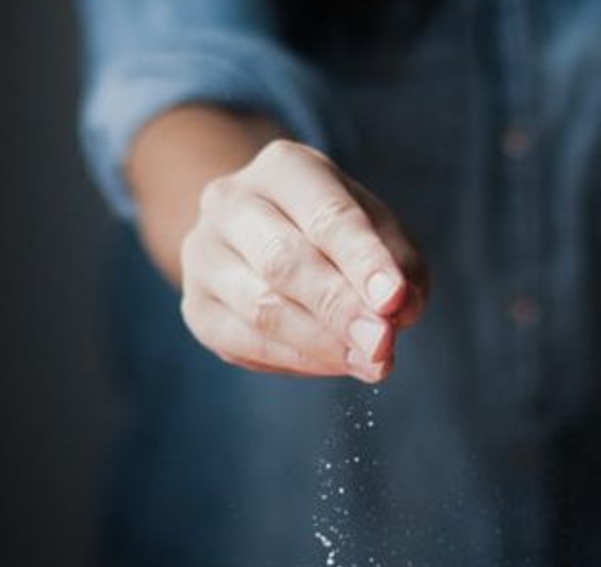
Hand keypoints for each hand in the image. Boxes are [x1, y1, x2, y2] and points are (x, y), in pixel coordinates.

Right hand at [179, 139, 427, 381]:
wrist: (258, 235)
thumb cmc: (332, 232)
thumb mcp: (376, 230)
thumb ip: (399, 265)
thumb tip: (402, 310)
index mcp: (282, 167)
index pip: (325, 215)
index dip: (362, 260)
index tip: (394, 300)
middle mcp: (230, 203)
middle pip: (284, 261)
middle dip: (340, 308)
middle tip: (383, 344)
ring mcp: (204, 256)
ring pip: (261, 308)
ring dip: (322, 344)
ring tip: (371, 363)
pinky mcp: (198, 309)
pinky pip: (247, 343)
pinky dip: (299, 360)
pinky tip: (338, 365)